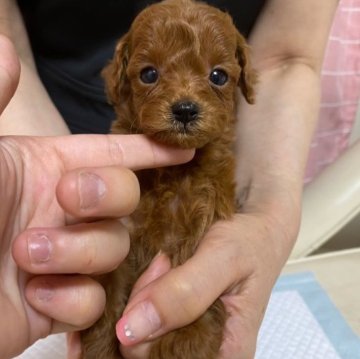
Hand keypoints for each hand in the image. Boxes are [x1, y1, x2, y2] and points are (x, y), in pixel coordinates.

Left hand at [0, 36, 193, 358]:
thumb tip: (6, 51)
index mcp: (48, 171)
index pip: (112, 153)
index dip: (148, 149)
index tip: (182, 146)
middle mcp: (65, 213)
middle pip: (126, 198)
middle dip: (108, 194)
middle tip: (70, 197)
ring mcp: (67, 261)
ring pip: (114, 250)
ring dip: (79, 251)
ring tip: (28, 254)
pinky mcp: (60, 305)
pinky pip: (94, 301)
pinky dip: (72, 299)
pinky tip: (37, 294)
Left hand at [116, 210, 296, 358]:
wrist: (255, 228)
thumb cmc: (249, 241)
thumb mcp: (224, 258)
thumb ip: (186, 292)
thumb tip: (130, 331)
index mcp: (227, 352)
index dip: (148, 323)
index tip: (163, 274)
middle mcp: (207, 350)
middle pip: (147, 345)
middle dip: (146, 300)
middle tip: (166, 262)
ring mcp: (191, 334)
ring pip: (141, 327)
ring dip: (146, 289)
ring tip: (168, 261)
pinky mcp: (181, 317)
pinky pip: (146, 311)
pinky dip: (147, 286)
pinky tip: (162, 267)